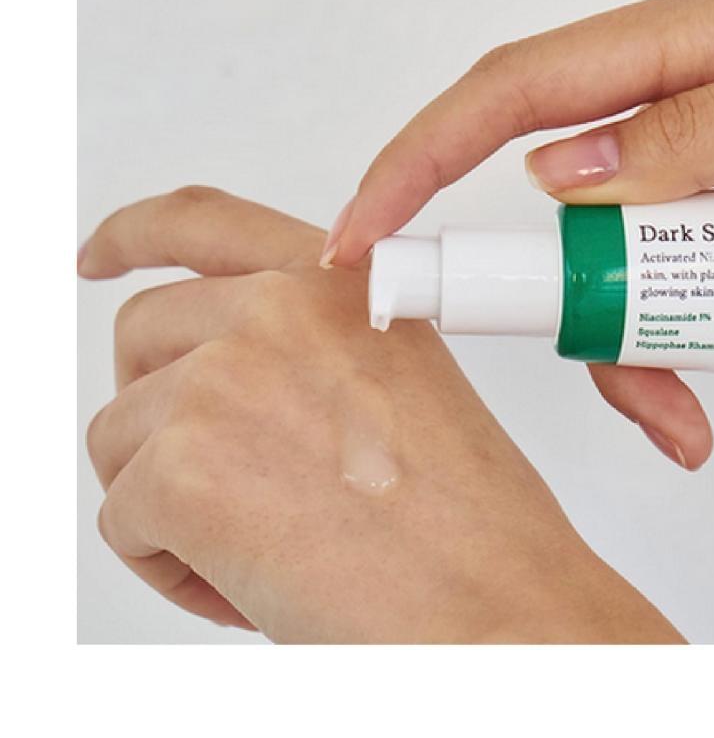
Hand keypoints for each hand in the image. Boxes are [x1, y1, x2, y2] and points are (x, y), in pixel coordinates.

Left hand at [79, 186, 680, 642]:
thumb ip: (312, 348)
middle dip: (160, 404)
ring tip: (253, 541)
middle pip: (144, 335)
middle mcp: (277, 312)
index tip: (103, 253)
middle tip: (209, 466)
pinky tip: (242, 578)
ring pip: (124, 433)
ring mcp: (224, 381)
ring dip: (169, 494)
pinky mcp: (184, 468)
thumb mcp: (401, 382)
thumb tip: (228, 379)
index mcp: (336, 287)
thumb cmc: (470, 516)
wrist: (498, 604)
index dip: (136, 232)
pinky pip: (123, 516)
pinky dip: (167, 562)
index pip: (202, 221)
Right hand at [324, 0, 713, 468]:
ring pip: (666, 303)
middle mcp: (689, 120)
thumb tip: (563, 177)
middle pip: (586, 243)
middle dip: (623, 338)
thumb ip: (699, 129)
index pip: (510, 99)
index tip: (360, 238)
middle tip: (676, 411)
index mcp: (685, 49)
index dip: (418, 162)